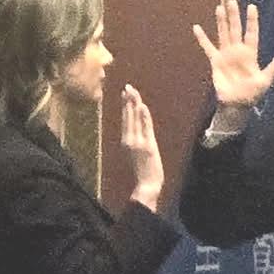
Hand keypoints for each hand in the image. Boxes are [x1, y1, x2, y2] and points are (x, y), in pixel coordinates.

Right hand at [122, 84, 163, 211]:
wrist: (146, 187)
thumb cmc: (143, 175)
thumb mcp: (138, 157)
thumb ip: (138, 144)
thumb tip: (138, 133)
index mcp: (126, 143)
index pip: (126, 120)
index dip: (126, 107)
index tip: (125, 95)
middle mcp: (129, 141)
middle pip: (129, 116)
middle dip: (128, 101)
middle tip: (128, 87)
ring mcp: (138, 143)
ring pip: (135, 119)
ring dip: (135, 104)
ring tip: (133, 91)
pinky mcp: (147, 146)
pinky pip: (145, 127)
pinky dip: (143, 116)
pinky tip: (142, 106)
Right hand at [193, 0, 273, 107]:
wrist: (236, 105)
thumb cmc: (252, 94)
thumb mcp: (265, 80)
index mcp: (250, 54)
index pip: (251, 33)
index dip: (252, 21)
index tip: (252, 7)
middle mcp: (238, 52)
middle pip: (236, 30)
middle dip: (234, 16)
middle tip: (231, 1)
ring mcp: (226, 55)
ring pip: (223, 34)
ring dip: (221, 22)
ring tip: (219, 8)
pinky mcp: (216, 62)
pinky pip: (208, 48)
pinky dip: (202, 39)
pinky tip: (197, 28)